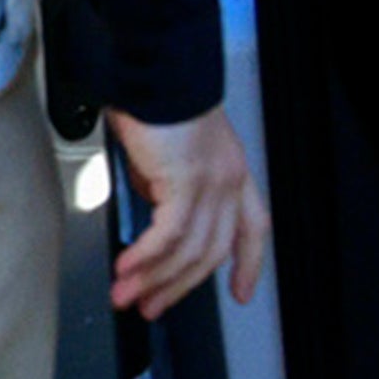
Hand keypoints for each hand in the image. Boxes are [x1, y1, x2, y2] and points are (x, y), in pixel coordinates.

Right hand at [109, 104, 270, 319]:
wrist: (154, 72)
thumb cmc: (154, 99)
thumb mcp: (163, 150)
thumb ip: (163, 183)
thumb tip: (150, 208)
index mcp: (231, 171)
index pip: (251, 228)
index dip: (249, 264)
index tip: (241, 292)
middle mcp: (229, 179)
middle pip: (213, 250)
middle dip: (179, 286)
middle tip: (151, 306)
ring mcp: (213, 182)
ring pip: (190, 249)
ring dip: (154, 278)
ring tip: (126, 293)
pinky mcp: (188, 182)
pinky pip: (170, 234)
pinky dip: (146, 256)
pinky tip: (127, 267)